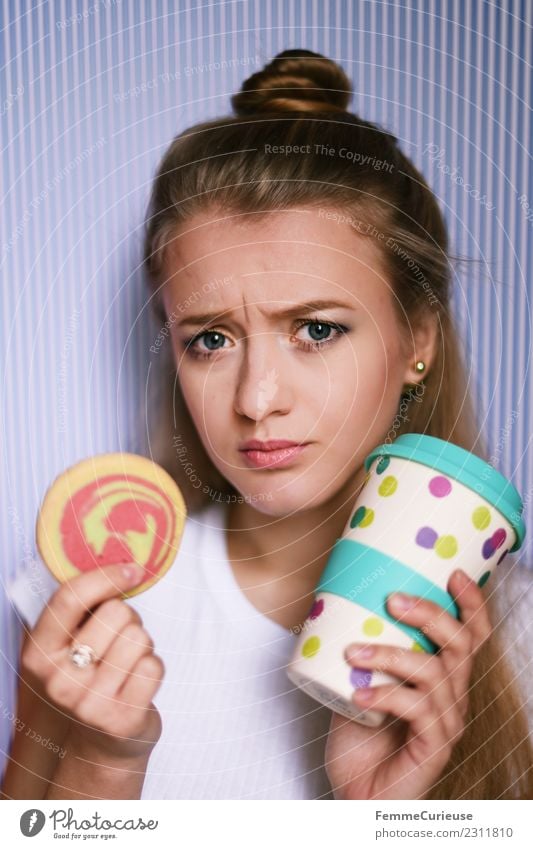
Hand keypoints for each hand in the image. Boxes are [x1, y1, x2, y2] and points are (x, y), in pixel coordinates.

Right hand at [21, 563, 164, 761]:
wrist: (102, 743)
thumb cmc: (91, 678)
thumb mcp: (70, 645)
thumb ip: (83, 608)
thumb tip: (122, 562)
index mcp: (38, 655)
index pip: (69, 598)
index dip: (105, 575)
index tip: (131, 570)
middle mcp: (58, 681)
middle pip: (116, 612)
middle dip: (128, 619)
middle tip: (120, 640)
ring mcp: (89, 703)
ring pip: (139, 636)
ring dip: (142, 645)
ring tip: (127, 664)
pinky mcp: (122, 719)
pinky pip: (155, 665)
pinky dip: (154, 668)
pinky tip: (139, 684)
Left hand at [324, 568, 491, 798]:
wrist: (357, 793)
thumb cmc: (360, 735)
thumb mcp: (360, 679)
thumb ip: (361, 649)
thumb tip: (333, 604)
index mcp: (443, 676)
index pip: (471, 635)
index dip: (470, 603)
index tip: (450, 572)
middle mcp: (453, 696)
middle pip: (460, 644)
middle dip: (429, 614)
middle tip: (392, 600)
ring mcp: (447, 722)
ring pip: (434, 673)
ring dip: (391, 654)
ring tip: (354, 651)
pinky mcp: (434, 747)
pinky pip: (417, 710)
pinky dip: (385, 694)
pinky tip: (358, 693)